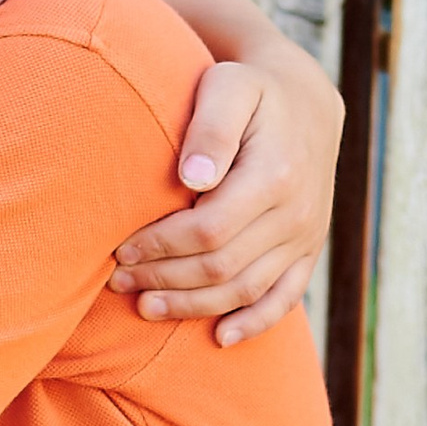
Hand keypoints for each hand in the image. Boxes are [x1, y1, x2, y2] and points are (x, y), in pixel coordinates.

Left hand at [109, 46, 342, 344]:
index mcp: (275, 174)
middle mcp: (296, 212)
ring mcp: (305, 236)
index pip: (208, 230)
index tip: (120, 249)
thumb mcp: (228, 87)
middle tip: (118, 281)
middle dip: (164, 280)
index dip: (160, 247)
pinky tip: (219, 338)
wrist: (306, 102)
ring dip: (192, 307)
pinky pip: (285, 298)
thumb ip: (210, 127)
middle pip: (222, 267)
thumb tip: (192, 178)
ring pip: (245, 291)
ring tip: (145, 307)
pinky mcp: (308, 251)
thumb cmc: (251, 91)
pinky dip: (253, 324)